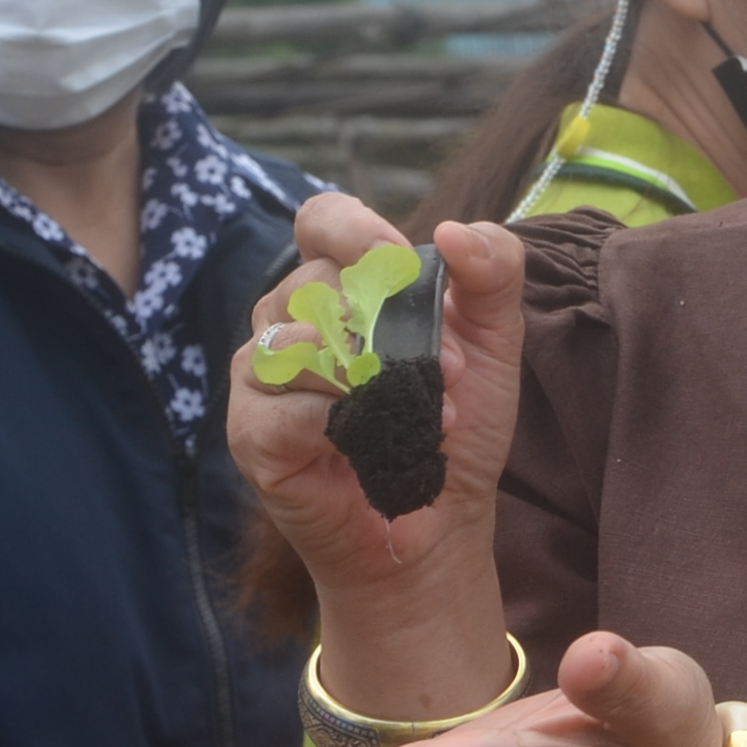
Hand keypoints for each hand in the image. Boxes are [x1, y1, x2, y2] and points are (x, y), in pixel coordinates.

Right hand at [231, 197, 528, 610]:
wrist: (439, 526)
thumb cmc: (455, 427)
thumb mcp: (493, 344)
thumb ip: (492, 274)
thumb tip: (455, 230)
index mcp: (343, 285)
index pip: (321, 220)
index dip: (354, 230)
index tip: (399, 262)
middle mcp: (293, 321)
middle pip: (310, 280)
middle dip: (385, 324)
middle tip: (442, 372)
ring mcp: (264, 378)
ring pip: (291, 341)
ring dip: (368, 378)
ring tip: (420, 417)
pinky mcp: (253, 435)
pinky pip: (283, 409)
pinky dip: (336, 425)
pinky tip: (369, 446)